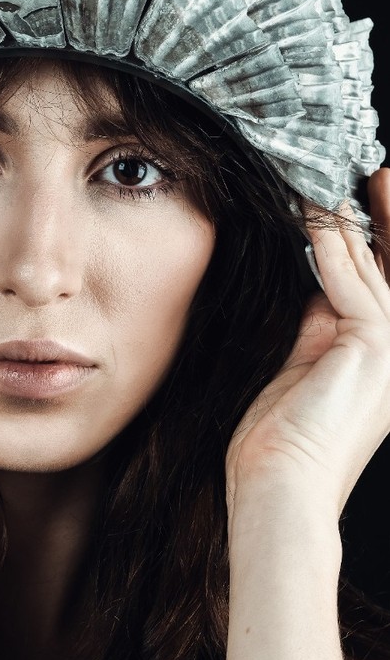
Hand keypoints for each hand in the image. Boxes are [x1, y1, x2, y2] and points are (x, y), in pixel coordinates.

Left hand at [225, 168, 389, 523]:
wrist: (279, 483)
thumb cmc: (280, 438)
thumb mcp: (301, 364)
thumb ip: (315, 323)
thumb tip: (312, 285)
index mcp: (382, 360)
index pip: (385, 283)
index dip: (376, 239)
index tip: (362, 200)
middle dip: (384, 218)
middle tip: (373, 176)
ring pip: (376, 266)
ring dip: (349, 223)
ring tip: (327, 184)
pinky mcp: (375, 345)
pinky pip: (350, 280)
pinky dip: (330, 245)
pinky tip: (313, 217)